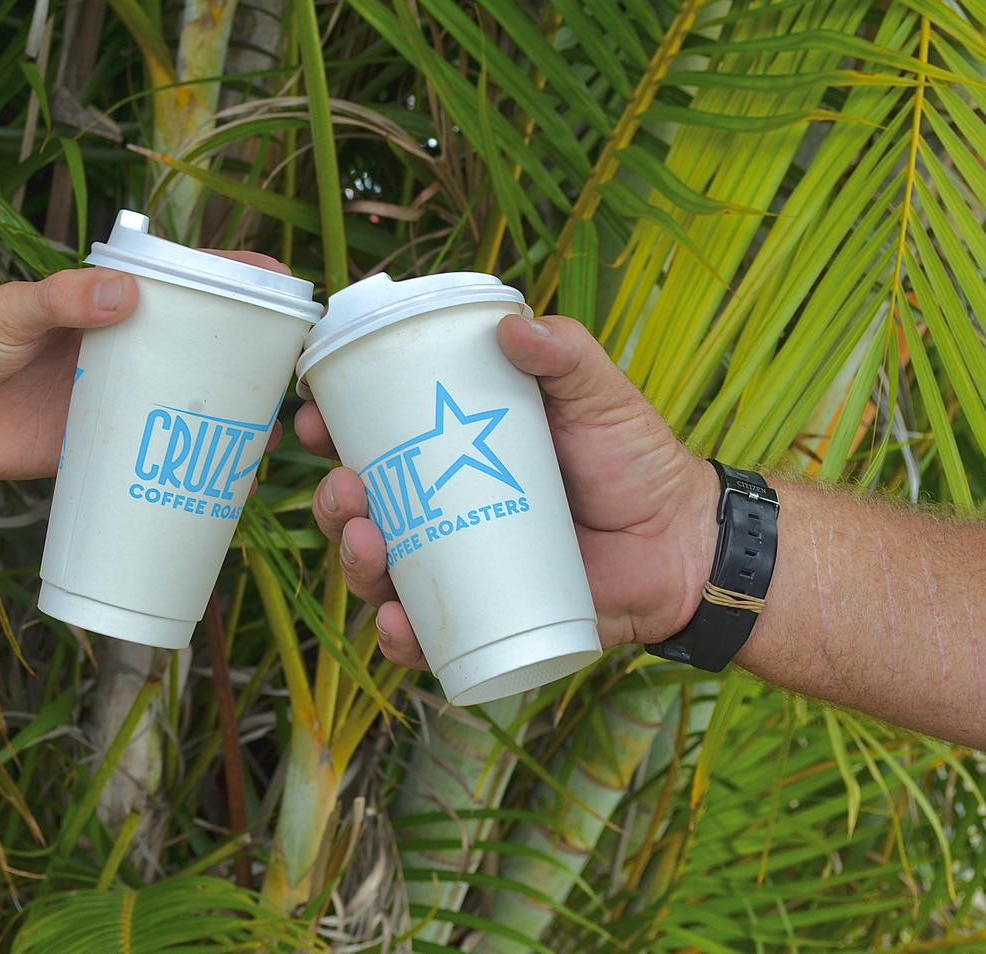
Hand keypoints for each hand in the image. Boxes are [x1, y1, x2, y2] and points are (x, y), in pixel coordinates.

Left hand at [0, 252, 287, 478]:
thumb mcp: (5, 311)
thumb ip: (62, 300)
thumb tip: (130, 292)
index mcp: (101, 304)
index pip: (179, 283)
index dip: (233, 282)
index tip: (282, 287)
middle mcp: (116, 349)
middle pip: (195, 346)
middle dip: (245, 356)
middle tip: (290, 374)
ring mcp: (108, 400)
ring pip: (180, 403)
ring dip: (224, 416)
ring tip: (270, 432)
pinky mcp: (91, 448)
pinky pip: (148, 457)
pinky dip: (182, 468)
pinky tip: (218, 482)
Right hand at [294, 314, 717, 667]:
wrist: (685, 545)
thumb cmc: (636, 463)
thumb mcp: (599, 396)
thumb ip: (565, 354)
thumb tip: (511, 325)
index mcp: (451, 458)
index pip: (375, 445)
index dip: (331, 433)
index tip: (311, 417)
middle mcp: (442, 515)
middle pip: (362, 513)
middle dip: (333, 503)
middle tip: (344, 487)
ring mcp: (459, 572)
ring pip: (380, 574)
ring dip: (354, 561)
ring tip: (366, 541)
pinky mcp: (482, 623)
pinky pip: (428, 637)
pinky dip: (401, 637)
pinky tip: (396, 623)